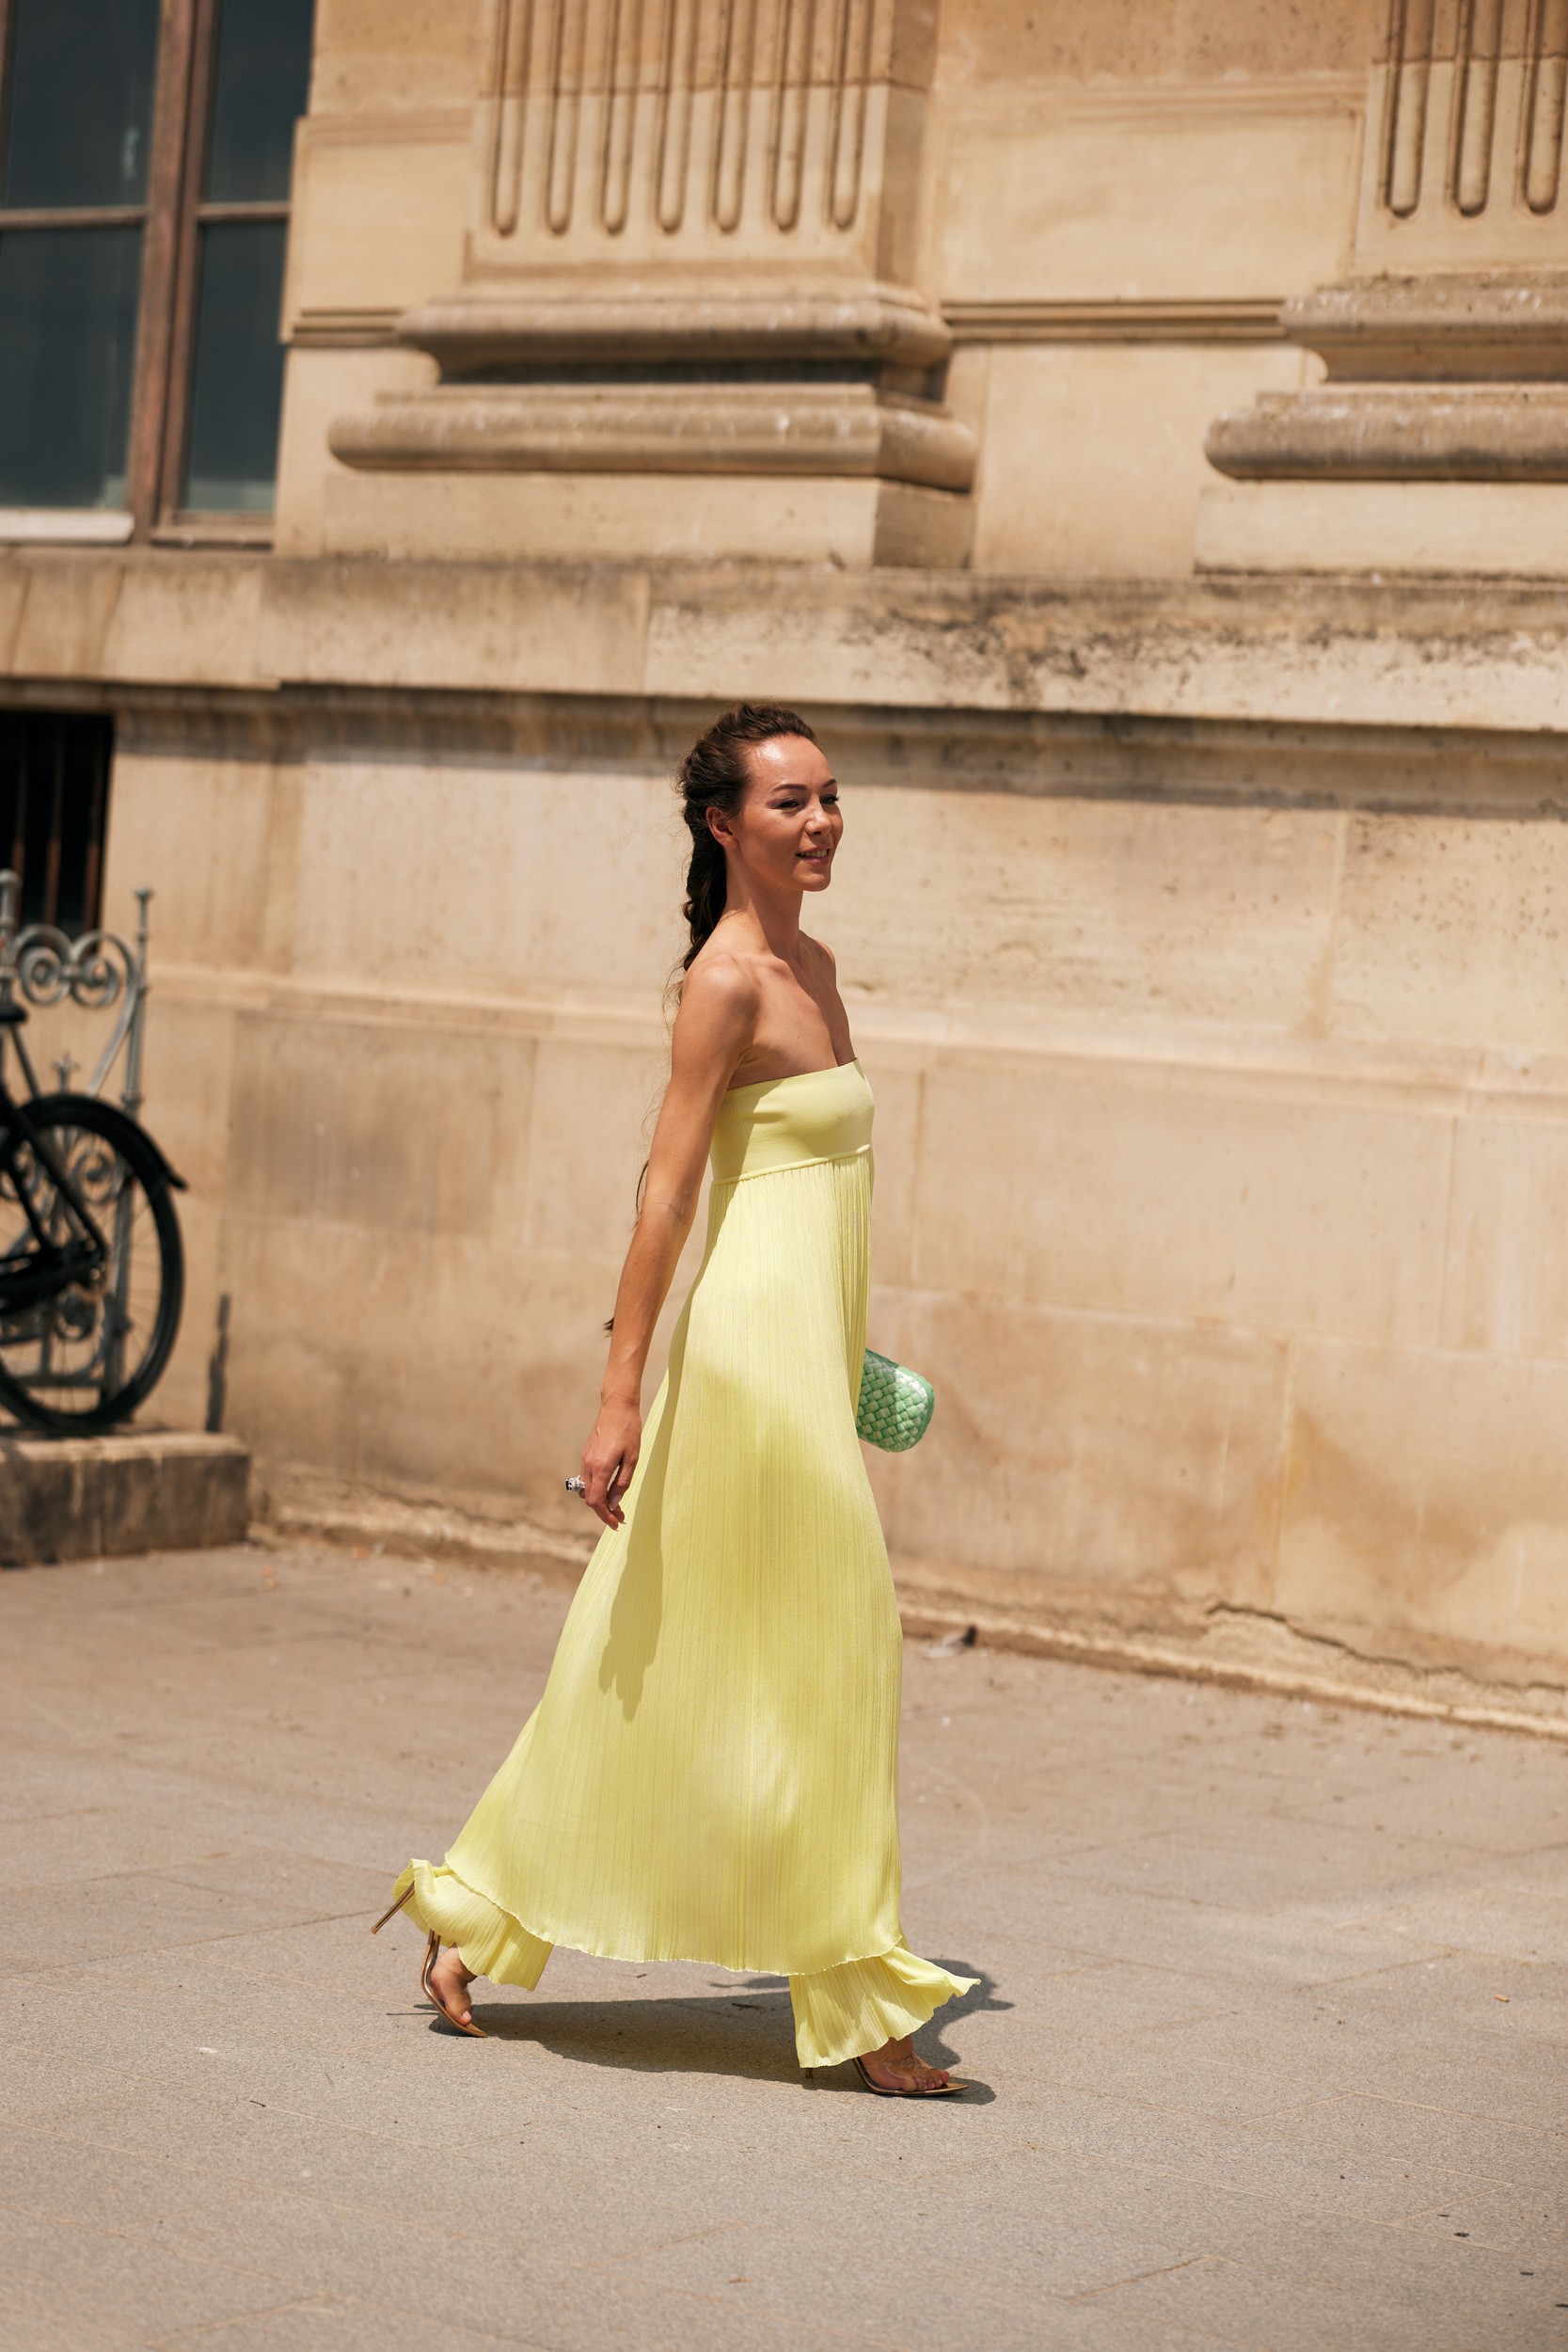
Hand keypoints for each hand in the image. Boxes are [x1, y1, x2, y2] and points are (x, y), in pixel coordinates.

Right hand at [579, 1396, 640, 1528]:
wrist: (617, 1406)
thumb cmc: (629, 1430)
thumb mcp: (632, 1458)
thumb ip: (622, 1483)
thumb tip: (614, 1503)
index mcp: (600, 1467)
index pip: (595, 1502)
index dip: (605, 1516)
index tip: (617, 1523)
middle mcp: (588, 1465)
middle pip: (589, 1499)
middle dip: (604, 1511)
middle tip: (621, 1517)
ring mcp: (585, 1460)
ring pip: (586, 1490)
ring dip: (599, 1501)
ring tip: (616, 1504)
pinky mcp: (585, 1455)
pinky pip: (587, 1479)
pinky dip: (596, 1489)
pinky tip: (609, 1489)